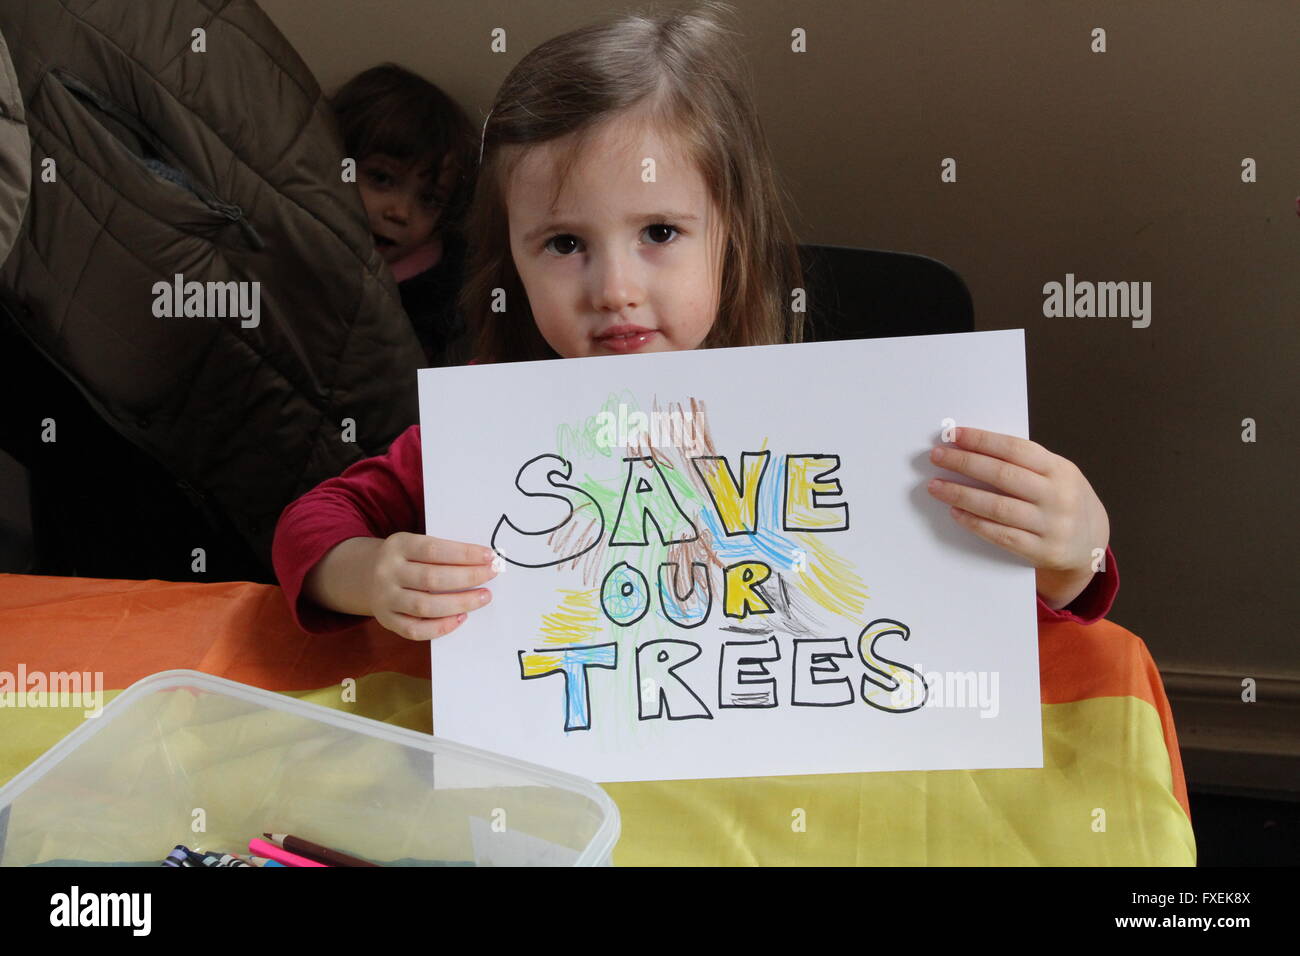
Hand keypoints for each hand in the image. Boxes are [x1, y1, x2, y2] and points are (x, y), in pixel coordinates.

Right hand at [368, 533, 497, 640]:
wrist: (363, 574)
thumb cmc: (405, 558)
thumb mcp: (414, 544)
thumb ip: (441, 552)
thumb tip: (482, 561)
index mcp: (398, 545)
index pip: (434, 549)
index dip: (464, 553)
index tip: (489, 556)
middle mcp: (388, 572)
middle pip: (432, 578)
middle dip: (468, 578)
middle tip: (491, 575)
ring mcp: (385, 598)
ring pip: (425, 606)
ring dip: (460, 603)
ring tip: (484, 597)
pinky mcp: (386, 620)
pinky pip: (415, 630)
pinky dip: (440, 627)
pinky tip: (461, 618)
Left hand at [926, 427, 1109, 609]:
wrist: (1090, 544)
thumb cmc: (1062, 500)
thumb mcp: (1056, 475)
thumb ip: (1024, 463)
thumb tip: (973, 447)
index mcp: (1060, 470)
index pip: (1015, 449)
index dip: (982, 440)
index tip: (954, 434)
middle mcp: (1058, 496)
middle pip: (1003, 475)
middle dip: (965, 463)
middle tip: (937, 457)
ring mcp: (1051, 525)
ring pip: (998, 507)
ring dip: (962, 494)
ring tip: (936, 486)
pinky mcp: (1042, 551)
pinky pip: (1001, 535)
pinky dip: (975, 522)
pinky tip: (955, 512)